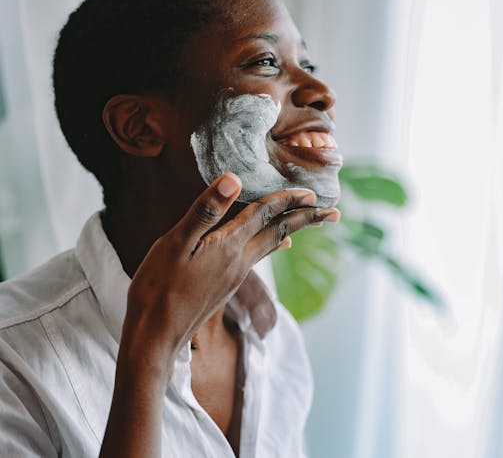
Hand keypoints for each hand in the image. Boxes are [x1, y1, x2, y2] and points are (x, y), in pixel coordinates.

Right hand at [120, 172, 338, 364]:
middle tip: (333, 212)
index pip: (265, 214)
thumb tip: (234, 179)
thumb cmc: (158, 288)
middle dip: (307, 219)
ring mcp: (235, 275)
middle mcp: (240, 260)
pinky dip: (274, 245)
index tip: (312, 192)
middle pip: (281, 232)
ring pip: (272, 244)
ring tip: (312, 222)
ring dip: (294, 229)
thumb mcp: (176, 243)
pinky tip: (278, 245)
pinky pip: (259, 256)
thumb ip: (206, 211)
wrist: (155, 336)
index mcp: (229, 246)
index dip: (288, 199)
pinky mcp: (227, 285)